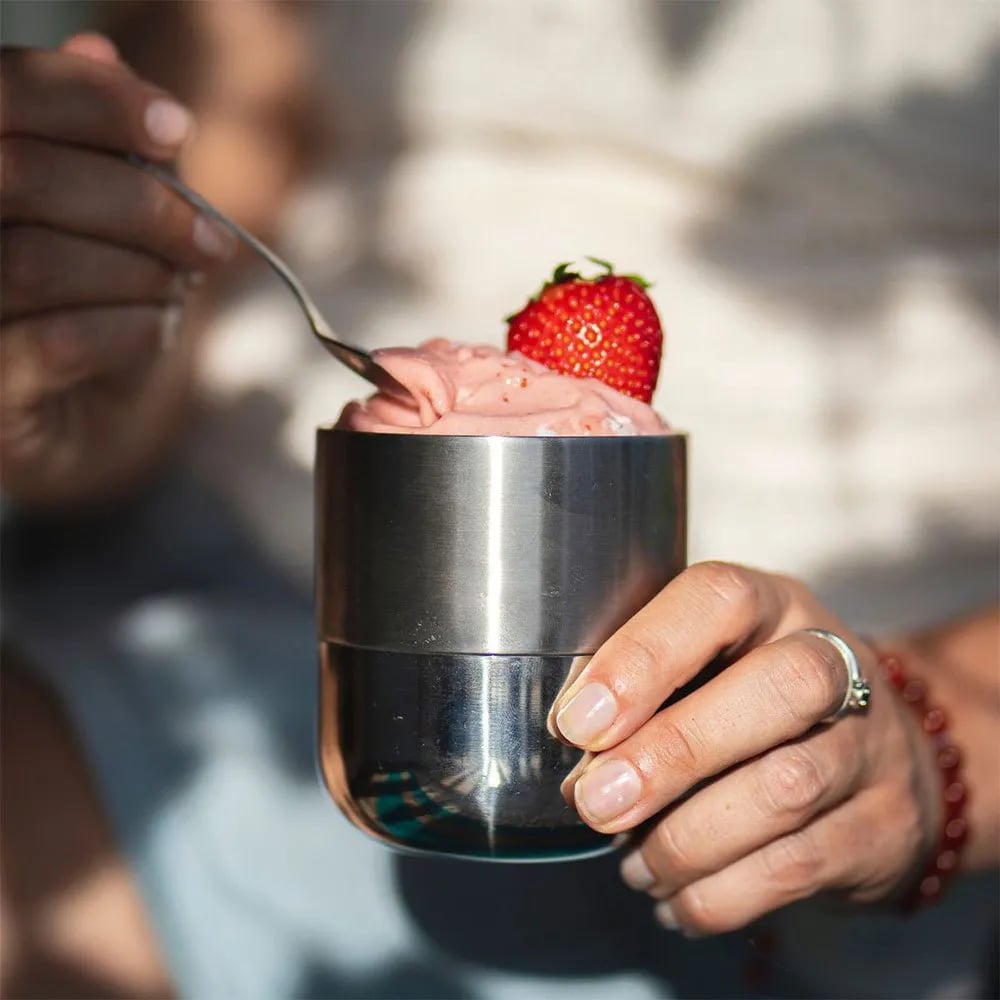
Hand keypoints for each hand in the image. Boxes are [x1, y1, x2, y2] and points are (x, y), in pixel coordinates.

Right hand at [0, 34, 235, 506]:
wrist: (73, 424)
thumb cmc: (89, 308)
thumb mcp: (112, 222)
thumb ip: (107, 148)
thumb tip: (100, 49)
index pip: (4, 93)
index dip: (93, 101)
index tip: (178, 130)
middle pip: (24, 176)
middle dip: (142, 207)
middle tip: (212, 242)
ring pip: (40, 261)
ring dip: (141, 277)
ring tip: (175, 292)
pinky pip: (59, 343)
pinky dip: (131, 330)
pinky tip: (157, 329)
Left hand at [554, 562, 939, 935]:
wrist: (881, 759)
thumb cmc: (752, 700)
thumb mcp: (705, 664)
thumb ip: (643, 685)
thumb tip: (573, 744)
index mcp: (772, 605)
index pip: (718, 599)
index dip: (644, 655)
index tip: (579, 722)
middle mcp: (834, 662)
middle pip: (778, 690)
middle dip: (672, 753)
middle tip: (597, 802)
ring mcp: (871, 746)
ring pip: (786, 788)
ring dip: (686, 840)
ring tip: (633, 865)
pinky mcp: (884, 827)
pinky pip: (798, 867)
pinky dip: (719, 894)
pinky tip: (675, 899)